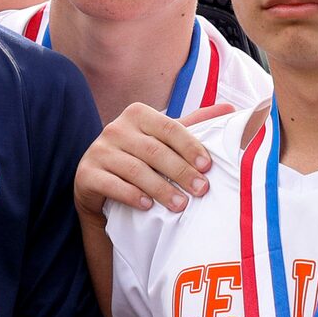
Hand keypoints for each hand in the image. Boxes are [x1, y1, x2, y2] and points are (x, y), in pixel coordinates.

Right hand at [74, 101, 233, 215]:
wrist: (101, 185)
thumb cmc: (140, 159)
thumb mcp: (165, 141)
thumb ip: (194, 125)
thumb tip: (232, 109)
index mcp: (138, 114)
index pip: (170, 128)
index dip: (190, 147)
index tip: (208, 167)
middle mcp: (115, 128)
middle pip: (154, 150)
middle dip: (180, 171)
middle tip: (201, 190)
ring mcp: (98, 151)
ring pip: (134, 169)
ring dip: (160, 188)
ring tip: (180, 205)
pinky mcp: (85, 174)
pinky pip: (111, 184)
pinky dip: (131, 195)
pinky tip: (147, 206)